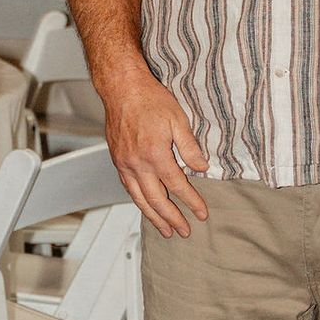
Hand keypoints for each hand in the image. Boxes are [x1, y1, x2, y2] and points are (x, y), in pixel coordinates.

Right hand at [97, 65, 208, 238]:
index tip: (201, 213)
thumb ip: (190, 147)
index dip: (191, 201)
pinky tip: (146, 206)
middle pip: (157, 200)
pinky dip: (138, 201)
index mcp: (155, 154)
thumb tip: (201, 168)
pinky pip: (128, 188)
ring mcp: (125, 164)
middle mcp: (137, 163)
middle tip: (183, 231)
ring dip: (153, 217)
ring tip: (165, 230)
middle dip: (172, 218)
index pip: (177, 186)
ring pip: (139, 198)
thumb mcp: (178, 119)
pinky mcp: (118, 160)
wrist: (121, 88)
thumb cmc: (150, 99)